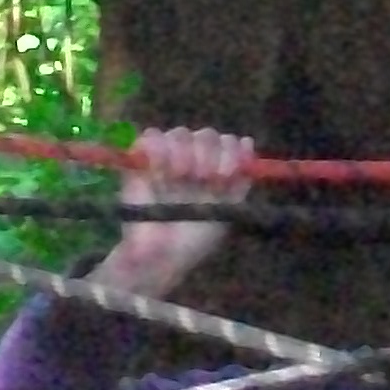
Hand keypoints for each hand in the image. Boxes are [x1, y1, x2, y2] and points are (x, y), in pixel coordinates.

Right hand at [98, 126, 254, 295]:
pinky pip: (151, 136)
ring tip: (178, 177)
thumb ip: (239, 180)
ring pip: (180, 133)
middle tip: (201, 178)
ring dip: (183, 152)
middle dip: (208, 154)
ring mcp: (168, 156)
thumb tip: (248, 142)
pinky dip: (157, 148)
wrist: (160, 255)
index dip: (230, 152)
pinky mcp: (141, 159)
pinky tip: (160, 170)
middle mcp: (195, 158)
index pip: (229, 143)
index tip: (225, 174)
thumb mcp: (226, 212)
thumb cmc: (195, 237)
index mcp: (217, 169)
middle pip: (207, 135)